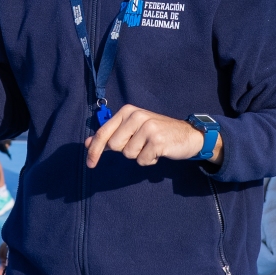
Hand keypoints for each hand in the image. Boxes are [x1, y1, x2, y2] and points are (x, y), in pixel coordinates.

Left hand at [85, 106, 222, 168]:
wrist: (188, 135)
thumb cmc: (157, 133)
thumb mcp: (132, 129)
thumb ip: (111, 135)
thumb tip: (87, 143)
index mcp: (127, 111)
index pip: (103, 132)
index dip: (94, 149)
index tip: (89, 163)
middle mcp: (136, 116)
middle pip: (114, 146)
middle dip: (125, 150)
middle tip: (140, 144)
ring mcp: (148, 128)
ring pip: (128, 154)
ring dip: (139, 155)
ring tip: (151, 147)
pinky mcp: (157, 141)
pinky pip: (142, 160)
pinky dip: (149, 161)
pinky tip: (158, 152)